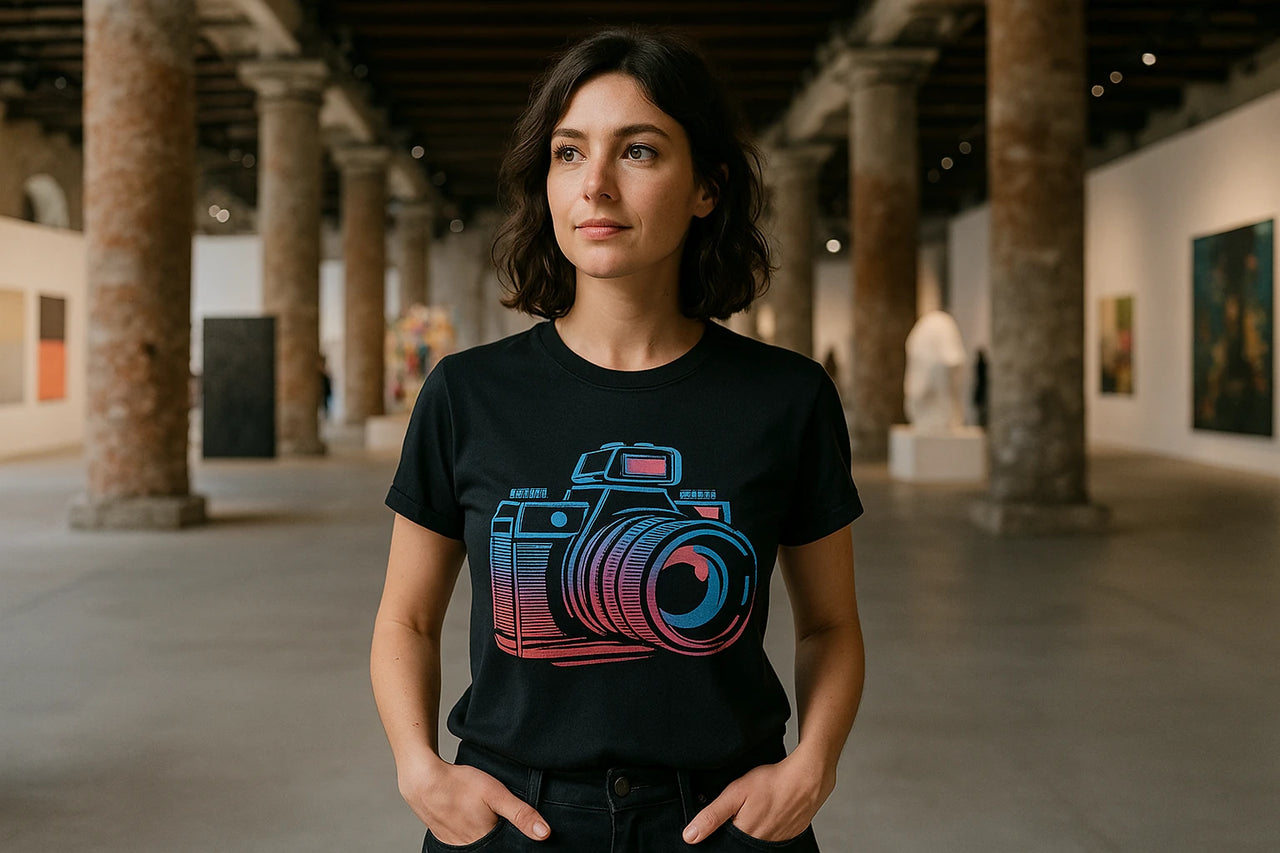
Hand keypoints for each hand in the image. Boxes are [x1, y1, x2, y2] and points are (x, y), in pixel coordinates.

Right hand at [398, 754, 550, 844]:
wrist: (422, 780)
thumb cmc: (459, 784)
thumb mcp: (496, 794)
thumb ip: (521, 814)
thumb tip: (545, 833)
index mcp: (485, 842)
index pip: (506, 849)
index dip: (513, 843)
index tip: (514, 831)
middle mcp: (470, 849)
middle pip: (492, 848)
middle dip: (500, 839)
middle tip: (496, 818)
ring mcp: (455, 845)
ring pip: (478, 846)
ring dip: (485, 837)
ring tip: (484, 818)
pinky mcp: (445, 838)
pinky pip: (463, 843)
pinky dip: (471, 836)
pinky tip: (472, 821)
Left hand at [682, 750, 834, 844]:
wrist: (808, 777)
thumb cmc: (772, 782)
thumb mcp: (735, 793)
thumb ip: (712, 816)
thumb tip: (690, 836)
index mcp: (745, 835)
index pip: (726, 843)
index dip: (721, 833)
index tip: (725, 820)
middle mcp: (761, 843)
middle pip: (741, 842)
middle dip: (737, 829)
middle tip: (743, 809)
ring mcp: (778, 840)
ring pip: (757, 839)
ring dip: (753, 828)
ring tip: (756, 808)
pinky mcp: (790, 834)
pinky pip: (773, 835)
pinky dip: (769, 825)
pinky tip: (769, 810)